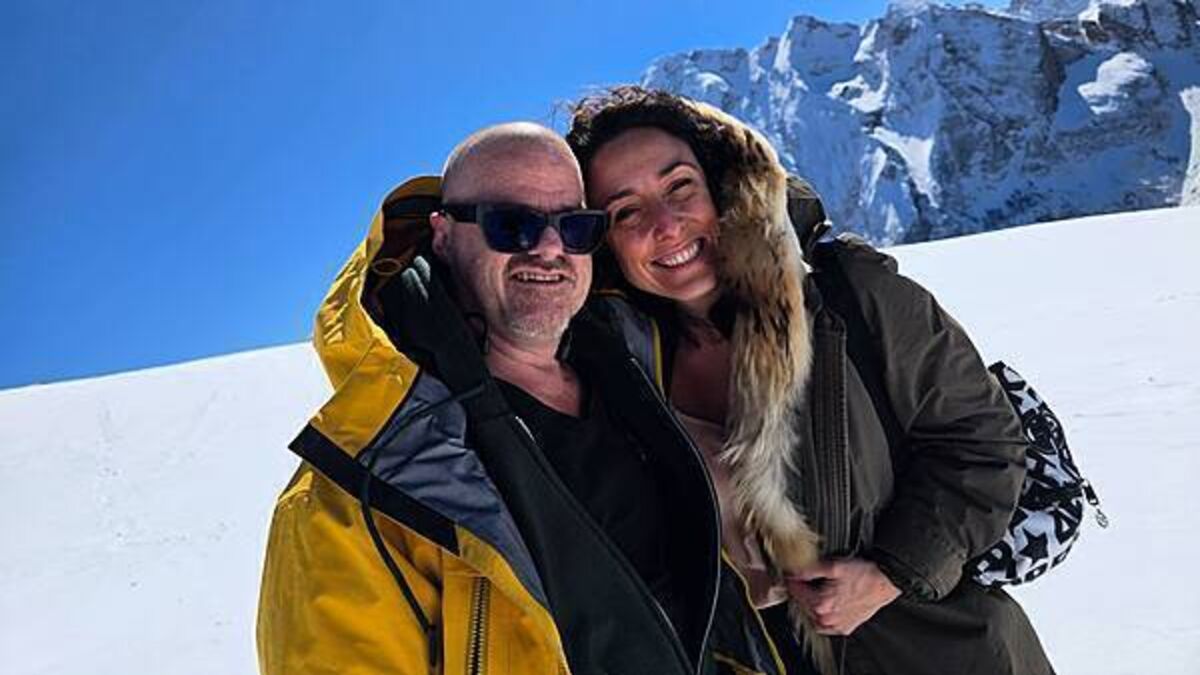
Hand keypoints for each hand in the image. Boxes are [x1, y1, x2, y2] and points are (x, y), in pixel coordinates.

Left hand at [785, 558, 900, 635]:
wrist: (886, 582)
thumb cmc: (865, 575)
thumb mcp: (834, 566)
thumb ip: (811, 570)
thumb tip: (795, 572)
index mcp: (822, 604)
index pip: (796, 592)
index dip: (791, 581)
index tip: (789, 575)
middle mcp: (828, 618)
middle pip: (803, 605)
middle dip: (800, 592)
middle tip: (800, 582)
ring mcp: (837, 625)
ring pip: (813, 617)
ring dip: (810, 605)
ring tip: (813, 592)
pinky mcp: (846, 627)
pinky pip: (827, 626)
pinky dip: (823, 617)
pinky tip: (825, 607)